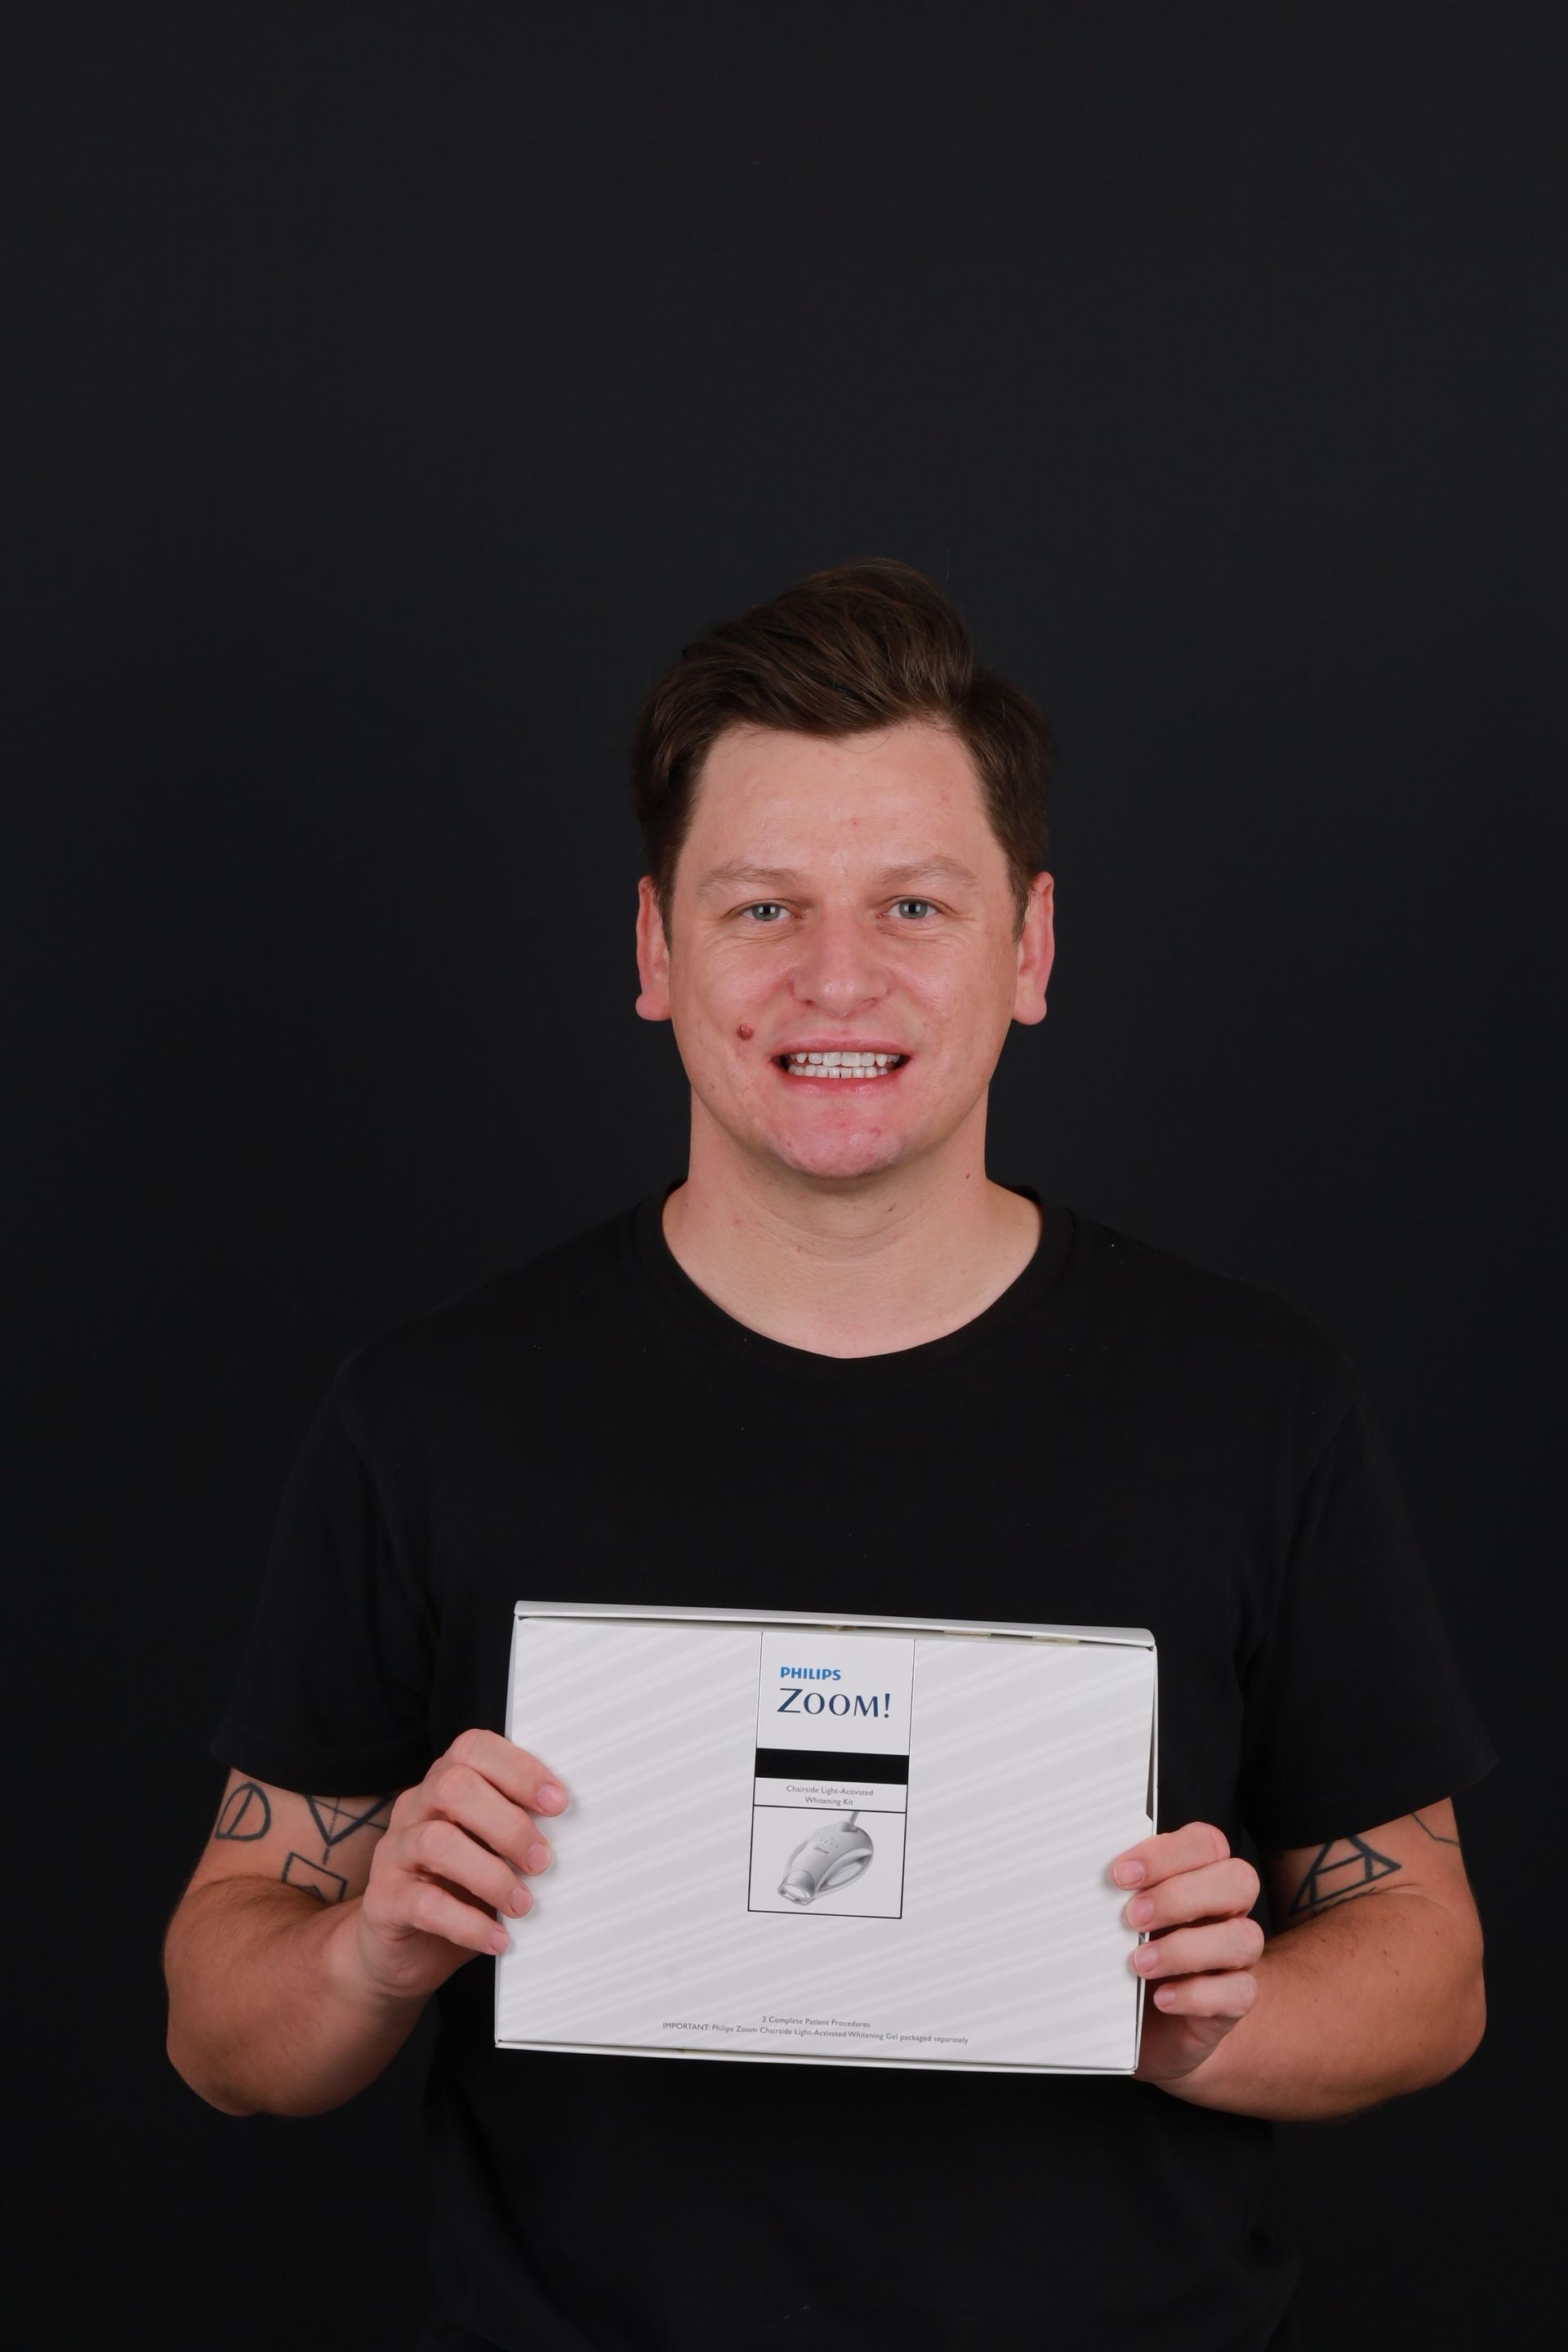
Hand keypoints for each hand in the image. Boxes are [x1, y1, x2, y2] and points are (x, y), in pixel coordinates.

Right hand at [350, 1729, 566, 2002]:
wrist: (399, 1951)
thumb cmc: (457, 1892)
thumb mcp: (491, 1856)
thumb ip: (518, 1835)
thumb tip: (574, 1834)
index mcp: (443, 1786)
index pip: (473, 1750)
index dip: (518, 1769)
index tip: (557, 1802)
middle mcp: (415, 1810)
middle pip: (453, 1787)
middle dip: (507, 1822)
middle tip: (541, 1860)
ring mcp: (394, 1855)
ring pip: (435, 1842)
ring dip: (491, 1874)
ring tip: (522, 1903)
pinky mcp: (383, 1902)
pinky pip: (423, 1903)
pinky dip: (468, 1922)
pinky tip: (497, 1937)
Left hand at [1110, 1822, 1263, 2085]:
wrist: (1147, 2023)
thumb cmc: (1131, 1955)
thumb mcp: (1121, 1920)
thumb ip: (1119, 1895)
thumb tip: (1089, 1882)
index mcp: (1201, 1874)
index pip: (1205, 1843)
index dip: (1167, 1854)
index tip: (1121, 1874)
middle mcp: (1227, 1910)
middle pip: (1239, 1880)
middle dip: (1180, 1896)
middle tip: (1133, 1916)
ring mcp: (1237, 1957)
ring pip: (1245, 1938)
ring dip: (1186, 1948)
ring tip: (1139, 1962)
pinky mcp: (1235, 2001)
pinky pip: (1241, 1992)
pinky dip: (1197, 1995)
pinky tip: (1162, 1998)